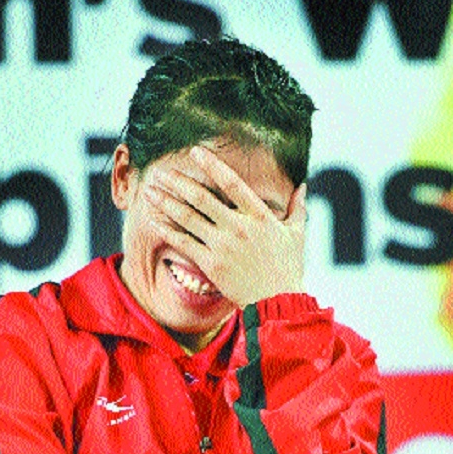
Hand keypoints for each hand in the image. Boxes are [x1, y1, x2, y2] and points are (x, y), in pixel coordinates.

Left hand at [144, 146, 306, 305]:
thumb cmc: (289, 268)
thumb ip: (297, 208)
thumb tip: (302, 186)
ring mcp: (223, 245)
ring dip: (166, 203)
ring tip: (150, 191)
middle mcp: (239, 226)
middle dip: (179, 182)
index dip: (212, 165)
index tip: (195, 151)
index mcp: (260, 215)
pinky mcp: (211, 264)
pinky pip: (184, 243)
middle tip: (161, 171)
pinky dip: (167, 231)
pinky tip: (153, 220)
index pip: (232, 183)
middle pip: (202, 198)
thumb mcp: (297, 234)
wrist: (278, 302)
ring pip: (188, 218)